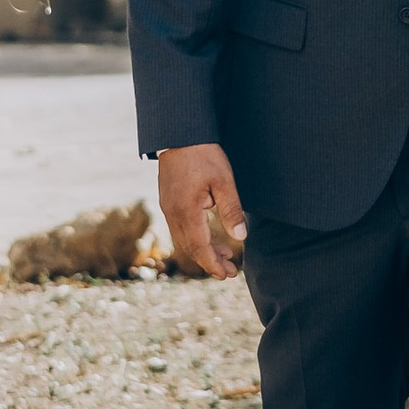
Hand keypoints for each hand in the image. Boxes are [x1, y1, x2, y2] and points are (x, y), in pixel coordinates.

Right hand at [157, 142, 247, 277]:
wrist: (179, 133)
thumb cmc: (204, 155)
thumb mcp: (224, 182)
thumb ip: (231, 211)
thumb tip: (240, 237)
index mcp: (186, 211)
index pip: (200, 248)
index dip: (213, 264)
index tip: (228, 275)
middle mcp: (173, 213)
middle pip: (191, 248)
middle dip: (210, 262)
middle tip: (230, 271)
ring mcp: (168, 207)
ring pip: (185, 239)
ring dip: (204, 250)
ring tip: (225, 255)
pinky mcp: (168, 200)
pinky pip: (181, 227)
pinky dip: (196, 237)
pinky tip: (209, 235)